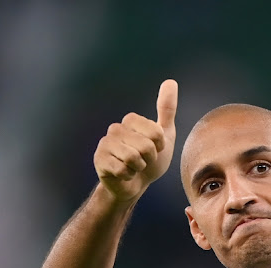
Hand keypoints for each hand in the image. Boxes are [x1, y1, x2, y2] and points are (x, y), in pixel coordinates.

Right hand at [93, 79, 177, 202]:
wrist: (135, 184)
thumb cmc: (151, 160)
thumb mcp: (164, 135)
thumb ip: (166, 109)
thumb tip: (171, 81)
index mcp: (131, 120)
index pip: (155, 132)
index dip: (160, 145)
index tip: (155, 149)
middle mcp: (115, 128)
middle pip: (145, 146)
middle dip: (150, 159)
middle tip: (144, 161)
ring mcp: (105, 144)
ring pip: (133, 158)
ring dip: (139, 168)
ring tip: (134, 167)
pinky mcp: (99, 160)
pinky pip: (122, 170)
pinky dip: (128, 176)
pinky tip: (124, 174)